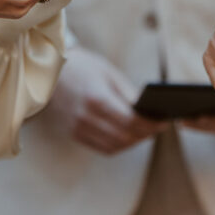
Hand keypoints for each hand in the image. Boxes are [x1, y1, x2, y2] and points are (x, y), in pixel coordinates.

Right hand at [42, 47, 167, 153]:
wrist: (49, 72)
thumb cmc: (82, 67)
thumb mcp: (108, 73)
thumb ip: (129, 94)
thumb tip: (150, 111)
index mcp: (96, 98)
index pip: (130, 121)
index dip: (151, 124)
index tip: (164, 121)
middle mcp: (86, 117)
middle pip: (124, 136)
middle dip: (145, 134)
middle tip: (158, 127)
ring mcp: (78, 128)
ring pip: (115, 146)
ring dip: (133, 141)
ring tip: (145, 132)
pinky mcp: (74, 133)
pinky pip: (102, 147)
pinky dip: (119, 145)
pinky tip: (128, 135)